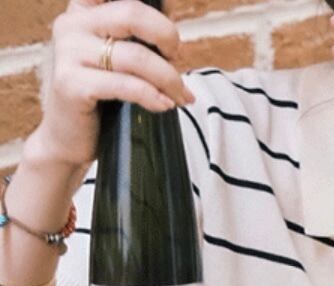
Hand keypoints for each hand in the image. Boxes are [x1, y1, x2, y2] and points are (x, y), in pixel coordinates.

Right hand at [37, 0, 194, 165]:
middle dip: (168, 37)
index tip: (169, 35)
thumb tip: (172, 21)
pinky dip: (153, 97)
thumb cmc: (101, 100)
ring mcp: (68, 53)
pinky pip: (126, 86)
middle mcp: (71, 24)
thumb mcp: (118, 61)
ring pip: (137, 56)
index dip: (155, 10)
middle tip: (178, 62)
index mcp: (84, 11)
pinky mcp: (71, 84)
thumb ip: (137, 38)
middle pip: (133, 13)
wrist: (68, 139)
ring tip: (180, 96)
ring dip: (168, 79)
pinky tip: (164, 105)